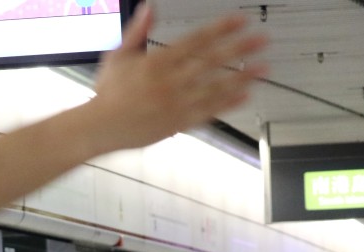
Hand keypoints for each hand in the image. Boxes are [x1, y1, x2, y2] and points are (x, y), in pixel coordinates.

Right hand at [90, 5, 267, 153]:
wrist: (100, 127)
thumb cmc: (108, 93)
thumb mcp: (118, 55)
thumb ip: (138, 31)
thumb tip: (149, 7)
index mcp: (157, 62)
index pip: (196, 41)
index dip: (220, 29)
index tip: (240, 20)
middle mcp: (170, 82)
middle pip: (212, 62)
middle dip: (239, 49)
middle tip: (261, 41)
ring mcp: (176, 104)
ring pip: (215, 88)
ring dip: (242, 78)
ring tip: (263, 69)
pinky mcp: (178, 123)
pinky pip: (208, 112)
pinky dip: (227, 104)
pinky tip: (244, 96)